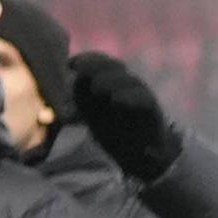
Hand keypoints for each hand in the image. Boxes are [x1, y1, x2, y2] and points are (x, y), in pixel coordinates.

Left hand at [63, 51, 176, 182]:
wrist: (139, 157)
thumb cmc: (114, 135)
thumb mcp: (91, 117)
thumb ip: (79, 102)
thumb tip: (65, 92)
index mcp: (112, 83)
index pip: (101, 62)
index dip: (87, 59)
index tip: (70, 64)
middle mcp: (128, 86)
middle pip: (115, 66)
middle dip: (96, 65)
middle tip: (81, 69)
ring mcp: (141, 97)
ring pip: (129, 80)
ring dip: (111, 80)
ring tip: (96, 87)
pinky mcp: (153, 111)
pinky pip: (144, 98)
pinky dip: (130, 97)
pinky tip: (116, 100)